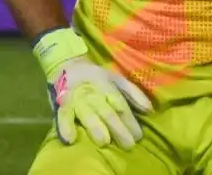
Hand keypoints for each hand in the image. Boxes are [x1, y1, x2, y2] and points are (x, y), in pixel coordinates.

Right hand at [34, 29, 152, 149]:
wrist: (68, 67)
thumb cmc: (97, 78)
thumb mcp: (117, 80)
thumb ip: (133, 94)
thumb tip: (150, 110)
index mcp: (107, 86)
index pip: (120, 105)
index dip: (130, 120)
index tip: (138, 135)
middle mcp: (93, 93)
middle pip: (107, 112)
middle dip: (118, 128)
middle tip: (128, 145)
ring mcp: (77, 100)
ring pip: (87, 114)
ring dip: (95, 128)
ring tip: (104, 142)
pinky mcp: (62, 105)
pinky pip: (62, 116)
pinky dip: (65, 127)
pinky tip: (70, 140)